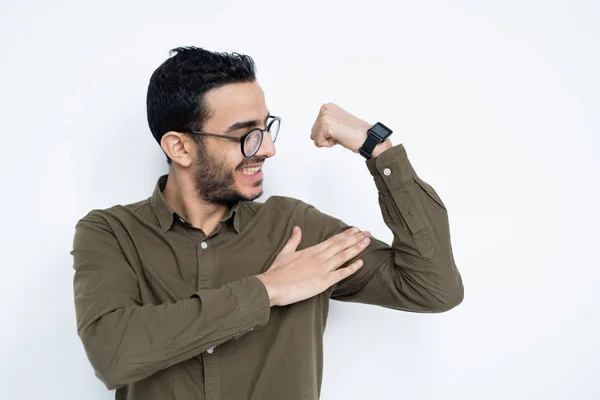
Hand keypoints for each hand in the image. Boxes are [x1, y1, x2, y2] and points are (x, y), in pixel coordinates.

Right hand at [256, 226, 371, 305]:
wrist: (273, 286)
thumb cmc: (277, 272)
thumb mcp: (285, 252)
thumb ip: (294, 240)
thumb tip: (297, 228)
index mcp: (312, 250)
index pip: (333, 240)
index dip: (346, 235)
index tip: (355, 230)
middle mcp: (320, 257)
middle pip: (341, 245)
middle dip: (356, 238)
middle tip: (367, 233)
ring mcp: (323, 269)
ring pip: (344, 256)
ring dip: (357, 248)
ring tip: (367, 242)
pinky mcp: (324, 281)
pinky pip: (341, 274)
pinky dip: (352, 268)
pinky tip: (360, 263)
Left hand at [309, 103, 391, 156]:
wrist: (367, 138)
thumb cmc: (355, 133)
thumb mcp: (337, 125)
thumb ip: (326, 126)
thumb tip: (313, 135)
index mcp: (327, 107)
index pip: (315, 128)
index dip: (327, 135)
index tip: (340, 131)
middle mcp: (325, 108)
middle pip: (313, 133)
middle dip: (326, 138)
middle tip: (341, 134)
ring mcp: (325, 116)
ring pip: (315, 138)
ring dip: (328, 141)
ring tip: (341, 135)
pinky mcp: (326, 125)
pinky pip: (319, 143)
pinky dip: (330, 144)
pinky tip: (340, 137)